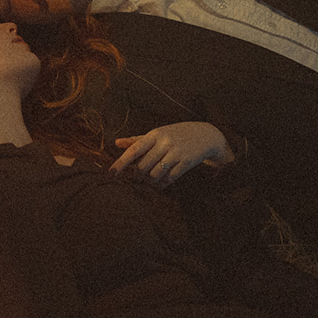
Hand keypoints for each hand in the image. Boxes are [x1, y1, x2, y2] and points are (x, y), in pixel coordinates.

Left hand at [111, 122, 234, 187]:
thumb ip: (137, 140)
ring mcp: (177, 152)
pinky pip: (169, 179)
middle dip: (138, 175)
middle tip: (139, 177)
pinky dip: (162, 184)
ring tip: (150, 180)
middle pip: (143, 166)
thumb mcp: (158, 133)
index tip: (111, 174)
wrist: (206, 135)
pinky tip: (161, 184)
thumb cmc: (176, 134)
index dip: (121, 162)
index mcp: (155, 134)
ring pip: (155, 174)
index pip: (134, 149)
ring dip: (150, 181)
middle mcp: (165, 142)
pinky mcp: (187, 162)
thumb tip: (116, 143)